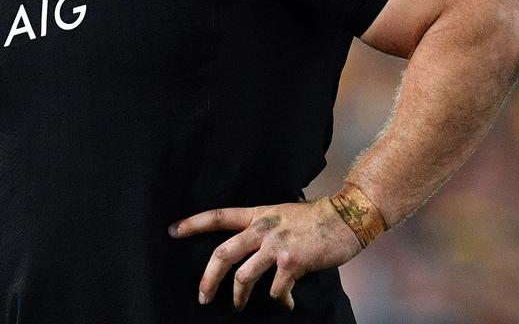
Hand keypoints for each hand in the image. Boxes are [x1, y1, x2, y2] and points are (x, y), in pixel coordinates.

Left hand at [169, 198, 361, 310]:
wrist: (346, 217)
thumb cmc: (315, 218)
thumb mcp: (282, 213)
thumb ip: (262, 228)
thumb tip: (248, 250)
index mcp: (257, 214)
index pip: (218, 216)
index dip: (193, 223)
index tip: (172, 230)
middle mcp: (262, 228)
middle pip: (223, 254)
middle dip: (208, 279)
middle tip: (201, 296)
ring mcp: (276, 246)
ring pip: (244, 277)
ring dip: (238, 297)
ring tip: (236, 306)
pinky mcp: (292, 263)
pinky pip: (275, 291)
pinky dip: (279, 301)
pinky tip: (286, 302)